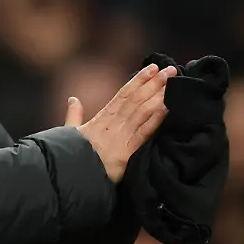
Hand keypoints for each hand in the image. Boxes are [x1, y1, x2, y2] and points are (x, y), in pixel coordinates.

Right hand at [64, 63, 175, 182]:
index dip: (139, 80)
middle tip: (170, 70)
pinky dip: (155, 119)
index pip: (124, 94)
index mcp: (103, 117)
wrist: (71, 174)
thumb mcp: (70, 131)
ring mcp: (121, 136)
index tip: (152, 68)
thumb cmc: (70, 154)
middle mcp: (114, 123)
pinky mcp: (127, 152)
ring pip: (142, 111)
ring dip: (158, 95)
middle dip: (154, 83)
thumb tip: (73, 99)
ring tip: (172, 83)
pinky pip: (143, 132)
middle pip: (137, 98)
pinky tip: (167, 109)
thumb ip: (74, 114)